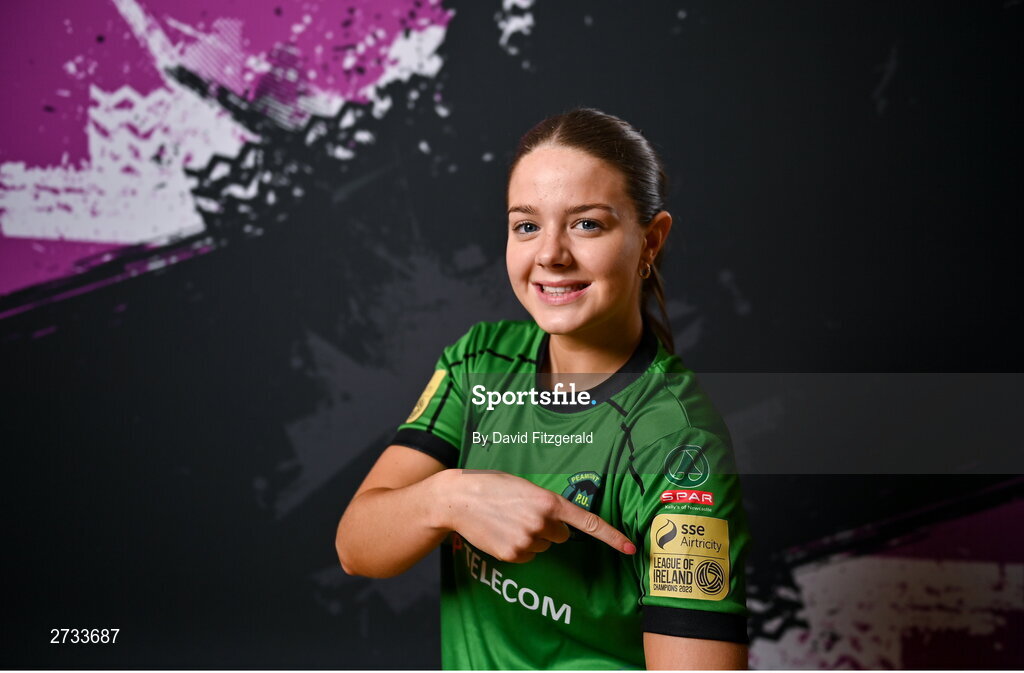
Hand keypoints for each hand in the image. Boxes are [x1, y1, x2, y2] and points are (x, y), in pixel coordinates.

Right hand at [437, 469, 635, 562]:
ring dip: (531, 536)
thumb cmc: (490, 486)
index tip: (631, 548)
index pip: (587, 522)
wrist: (457, 499)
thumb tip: (559, 525)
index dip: (611, 536)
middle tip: (523, 513)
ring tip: (507, 520)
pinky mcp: (512, 554)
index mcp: (548, 501)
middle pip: (561, 535)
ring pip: (542, 546)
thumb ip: (545, 503)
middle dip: (549, 527)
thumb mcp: (523, 486)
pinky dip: (517, 547)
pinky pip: (526, 556)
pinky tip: (501, 533)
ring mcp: (526, 540)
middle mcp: (541, 522)